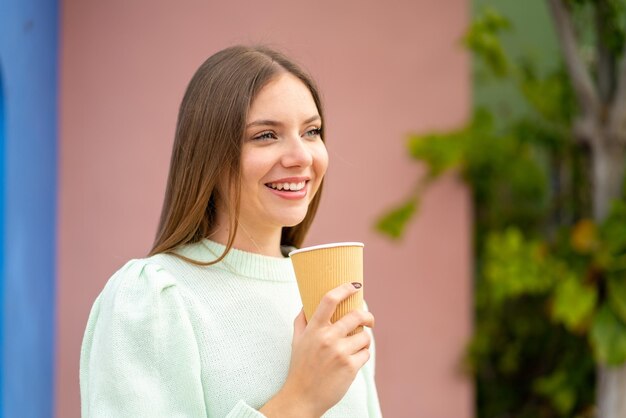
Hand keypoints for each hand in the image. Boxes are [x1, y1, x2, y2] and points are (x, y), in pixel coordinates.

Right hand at [259, 282, 373, 417]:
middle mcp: (327, 338)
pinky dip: (362, 356)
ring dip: (363, 341)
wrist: (302, 397)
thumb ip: (302, 322)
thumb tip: (306, 304)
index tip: (355, 285)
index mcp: (314, 329)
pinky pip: (366, 354)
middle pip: (356, 315)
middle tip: (369, 320)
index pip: (330, 300)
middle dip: (368, 316)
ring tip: (355, 348)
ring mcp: (340, 352)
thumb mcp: (296, 341)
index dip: (345, 288)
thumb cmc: (300, 367)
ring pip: (364, 337)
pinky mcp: (350, 367)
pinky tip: (353, 361)